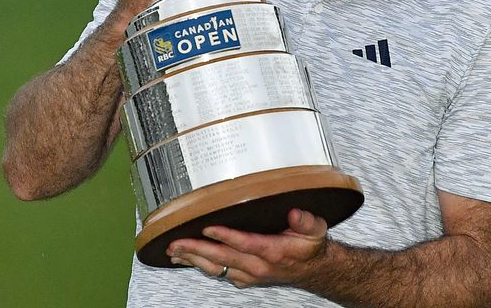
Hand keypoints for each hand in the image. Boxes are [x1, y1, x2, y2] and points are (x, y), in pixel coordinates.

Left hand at [167, 208, 329, 288]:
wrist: (312, 270)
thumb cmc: (309, 248)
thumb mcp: (316, 230)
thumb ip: (307, 221)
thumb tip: (296, 213)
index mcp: (273, 251)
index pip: (245, 244)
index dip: (226, 236)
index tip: (209, 228)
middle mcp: (257, 266)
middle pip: (223, 258)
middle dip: (197, 250)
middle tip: (177, 243)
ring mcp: (248, 274)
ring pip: (216, 268)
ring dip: (193, 259)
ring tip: (174, 251)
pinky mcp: (242, 278)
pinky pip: (218, 273)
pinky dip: (200, 266)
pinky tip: (187, 259)